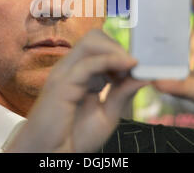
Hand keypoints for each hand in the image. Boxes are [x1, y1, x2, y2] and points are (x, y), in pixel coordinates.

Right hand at [3, 29, 148, 152]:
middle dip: (119, 47)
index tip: (138, 69)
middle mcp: (71, 68)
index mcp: (79, 73)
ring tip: (132, 68)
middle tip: (134, 67)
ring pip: (91, 42)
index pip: (100, 46)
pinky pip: (88, 64)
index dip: (121, 53)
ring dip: (116, 51)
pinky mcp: (62, 84)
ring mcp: (65, 73)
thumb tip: (143, 76)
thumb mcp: (106, 115)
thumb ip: (122, 94)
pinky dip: (111, 61)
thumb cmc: (74, 138)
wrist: (51, 156)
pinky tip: (128, 67)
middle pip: (95, 37)